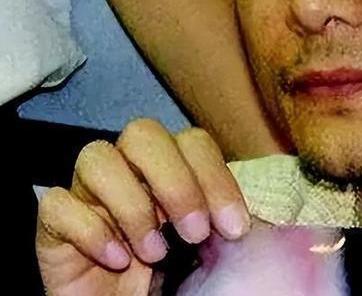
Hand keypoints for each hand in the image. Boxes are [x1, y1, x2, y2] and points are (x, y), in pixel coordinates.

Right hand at [36, 119, 249, 295]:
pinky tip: (116, 260)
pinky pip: (58, 205)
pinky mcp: (54, 223)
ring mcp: (88, 192)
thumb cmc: (171, 281)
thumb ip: (224, 224)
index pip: (192, 141)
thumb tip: (254, 221)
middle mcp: (127, 170)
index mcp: (169, 169)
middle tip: (195, 233)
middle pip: (142, 133)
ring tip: (153, 253)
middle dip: (176, 182)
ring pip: (95, 157)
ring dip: (133, 206)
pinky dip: (91, 231)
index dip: (215, 178)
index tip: (234, 228)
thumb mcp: (209, 252)